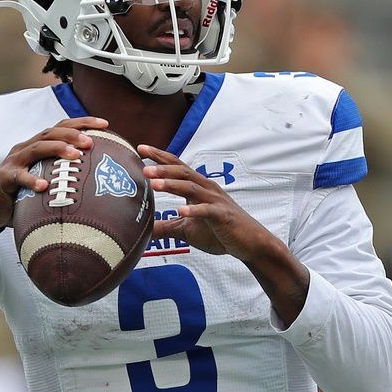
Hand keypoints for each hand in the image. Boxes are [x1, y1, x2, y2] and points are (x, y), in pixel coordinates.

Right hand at [0, 117, 105, 229]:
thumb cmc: (21, 194)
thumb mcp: (44, 179)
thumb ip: (63, 176)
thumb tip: (96, 181)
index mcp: (37, 146)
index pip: (61, 127)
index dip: (82, 123)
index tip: (105, 125)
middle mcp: (26, 148)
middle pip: (50, 133)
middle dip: (73, 133)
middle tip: (91, 141)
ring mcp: (14, 161)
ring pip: (37, 149)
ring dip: (57, 149)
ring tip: (75, 155)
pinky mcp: (4, 178)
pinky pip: (18, 177)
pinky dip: (31, 181)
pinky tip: (44, 186)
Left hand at [138, 145, 273, 260]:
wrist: (250, 242)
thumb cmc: (219, 232)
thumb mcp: (186, 230)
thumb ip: (165, 227)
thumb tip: (143, 231)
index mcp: (198, 188)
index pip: (176, 167)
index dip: (159, 157)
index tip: (140, 148)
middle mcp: (206, 189)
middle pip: (182, 173)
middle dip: (162, 169)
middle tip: (143, 168)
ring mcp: (215, 201)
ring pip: (191, 188)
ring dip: (172, 185)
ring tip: (154, 184)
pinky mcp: (223, 216)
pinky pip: (207, 211)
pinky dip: (194, 210)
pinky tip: (181, 211)